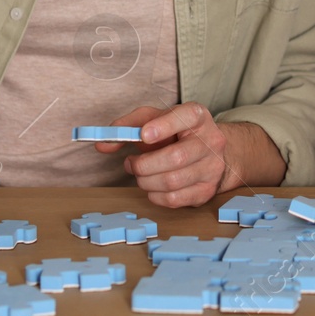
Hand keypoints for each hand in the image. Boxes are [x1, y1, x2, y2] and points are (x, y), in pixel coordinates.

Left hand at [105, 103, 233, 208]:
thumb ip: (127, 126)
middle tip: (131, 163)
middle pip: (176, 157)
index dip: (164, 127)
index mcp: (197, 116)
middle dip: (144, 164)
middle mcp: (211, 141)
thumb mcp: (153, 119)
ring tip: (140, 174)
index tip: (143, 135)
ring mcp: (212, 168)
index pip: (186, 117)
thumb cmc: (175, 133)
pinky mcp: (207, 190)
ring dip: (146, 181)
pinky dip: (155, 195)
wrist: (207, 151)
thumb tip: (102, 143)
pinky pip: (174, 199)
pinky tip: (152, 186)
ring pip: (172, 181)